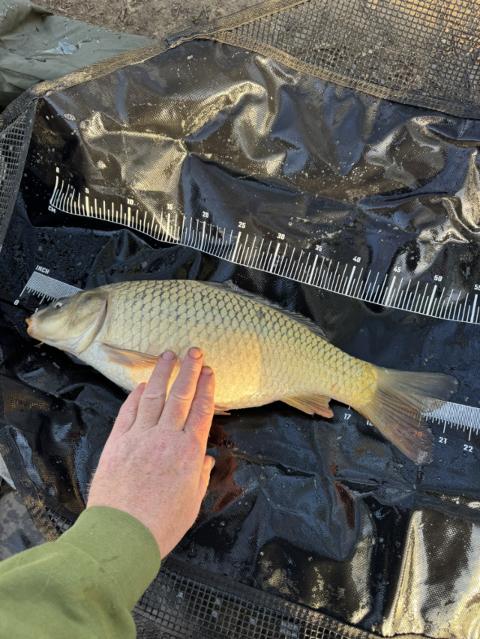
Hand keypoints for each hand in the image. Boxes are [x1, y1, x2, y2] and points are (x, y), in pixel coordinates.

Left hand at [87, 347, 215, 556]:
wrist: (122, 535)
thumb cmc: (162, 524)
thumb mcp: (192, 503)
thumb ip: (200, 476)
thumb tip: (204, 458)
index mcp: (189, 452)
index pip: (201, 411)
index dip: (206, 388)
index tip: (209, 371)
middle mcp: (166, 438)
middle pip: (180, 397)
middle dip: (189, 371)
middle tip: (194, 351)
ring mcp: (139, 437)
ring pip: (154, 397)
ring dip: (162, 374)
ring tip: (169, 355)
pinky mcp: (117, 442)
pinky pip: (128, 412)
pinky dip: (136, 396)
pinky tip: (142, 385)